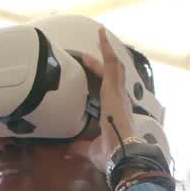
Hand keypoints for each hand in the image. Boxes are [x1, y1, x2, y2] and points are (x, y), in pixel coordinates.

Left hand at [77, 26, 136, 175]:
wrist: (121, 152)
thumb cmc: (111, 154)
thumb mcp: (90, 149)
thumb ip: (79, 148)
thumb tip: (68, 152)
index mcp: (116, 112)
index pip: (111, 91)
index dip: (103, 81)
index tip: (95, 74)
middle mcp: (121, 100)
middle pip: (114, 75)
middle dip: (105, 62)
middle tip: (92, 54)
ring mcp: (118, 92)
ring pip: (114, 66)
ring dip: (107, 51)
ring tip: (101, 36)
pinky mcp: (113, 88)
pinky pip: (110, 63)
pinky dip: (106, 49)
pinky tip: (101, 36)